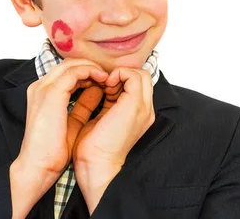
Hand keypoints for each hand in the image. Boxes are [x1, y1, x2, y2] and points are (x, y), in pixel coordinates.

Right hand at [10, 59, 107, 218]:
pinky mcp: (51, 93)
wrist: (39, 166)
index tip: (105, 79)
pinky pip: (74, 72)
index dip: (87, 71)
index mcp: (44, 93)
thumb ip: (82, 104)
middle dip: (91, 66)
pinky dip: (90, 72)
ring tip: (108, 77)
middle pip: (69, 63)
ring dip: (92, 67)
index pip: (67, 71)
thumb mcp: (72, 121)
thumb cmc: (54, 150)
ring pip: (71, 63)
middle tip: (109, 75)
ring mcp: (44, 88)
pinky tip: (102, 79)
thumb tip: (99, 90)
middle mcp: (41, 86)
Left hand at [72, 68, 154, 212]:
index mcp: (138, 115)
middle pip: (141, 78)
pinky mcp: (135, 104)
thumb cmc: (93, 149)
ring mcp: (143, 107)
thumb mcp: (101, 119)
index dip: (119, 81)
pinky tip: (105, 84)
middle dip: (120, 76)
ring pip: (140, 74)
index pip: (136, 86)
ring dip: (119, 75)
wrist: (97, 166)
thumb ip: (105, 103)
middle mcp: (145, 110)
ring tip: (104, 86)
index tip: (101, 88)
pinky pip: (133, 75)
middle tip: (103, 86)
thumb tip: (97, 87)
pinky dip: (119, 74)